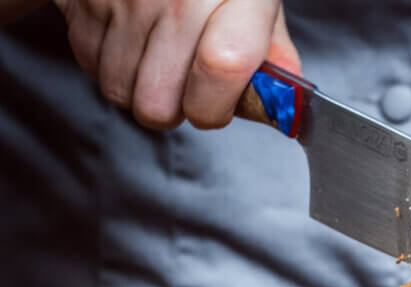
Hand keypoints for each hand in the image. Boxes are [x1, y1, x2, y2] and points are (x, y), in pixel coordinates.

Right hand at [52, 0, 299, 129]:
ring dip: (140, 88)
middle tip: (187, 84)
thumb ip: (273, 51)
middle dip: (175, 109)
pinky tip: (132, 39)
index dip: (216, 106)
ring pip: (122, 93)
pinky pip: (91, 65)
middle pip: (160, 104)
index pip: (221, 70)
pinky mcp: (83, 0)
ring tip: (159, 57)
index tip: (219, 106)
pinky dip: (110, 63)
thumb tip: (284, 102)